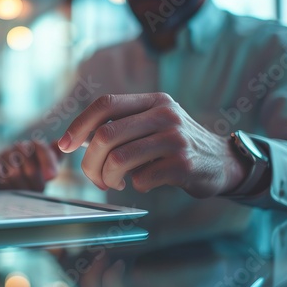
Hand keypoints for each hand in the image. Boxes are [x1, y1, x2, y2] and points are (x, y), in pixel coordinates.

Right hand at [0, 140, 62, 190]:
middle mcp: (17, 147)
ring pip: (15, 174)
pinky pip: (1, 179)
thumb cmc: (33, 174)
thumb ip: (56, 156)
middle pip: (30, 165)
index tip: (51, 176)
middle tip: (38, 191)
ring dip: (23, 187)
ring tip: (26, 193)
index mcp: (33, 145)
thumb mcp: (48, 165)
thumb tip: (60, 144)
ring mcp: (3, 156)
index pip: (40, 148)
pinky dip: (9, 188)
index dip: (47, 162)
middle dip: (36, 182)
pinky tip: (12, 191)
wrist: (9, 181)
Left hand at [57, 93, 249, 197]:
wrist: (221, 161)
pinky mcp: (183, 164)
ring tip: (114, 183)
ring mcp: (175, 138)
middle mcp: (164, 114)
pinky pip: (140, 179)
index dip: (79, 125)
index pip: (105, 104)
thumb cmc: (174, 144)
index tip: (65, 146)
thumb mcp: (152, 123)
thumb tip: (76, 138)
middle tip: (94, 178)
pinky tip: (144, 183)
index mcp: (152, 101)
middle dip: (90, 163)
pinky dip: (134, 186)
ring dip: (108, 178)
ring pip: (119, 159)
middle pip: (106, 136)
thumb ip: (120, 126)